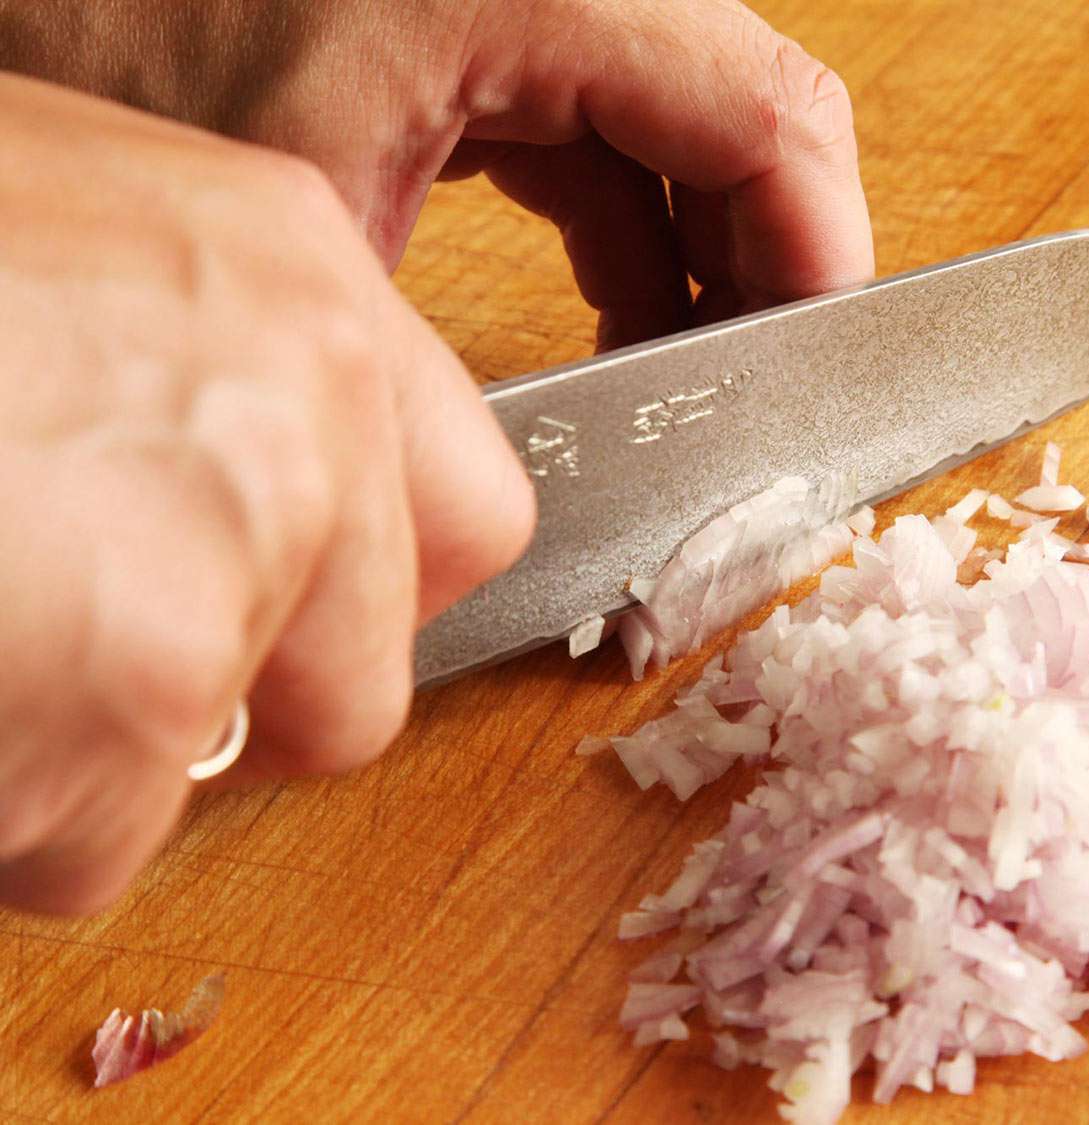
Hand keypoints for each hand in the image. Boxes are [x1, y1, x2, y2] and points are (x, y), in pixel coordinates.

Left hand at [0, 0, 875, 350]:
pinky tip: (619, 316)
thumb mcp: (316, 235)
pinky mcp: (493, 20)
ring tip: (677, 379)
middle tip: (745, 402)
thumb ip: (466, 361)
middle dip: (761, 269)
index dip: (819, 255)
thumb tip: (560, 485)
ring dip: (698, 257)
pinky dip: (628, 223)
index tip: (813, 373)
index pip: (770, 115)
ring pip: (684, 127)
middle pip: (746, 118)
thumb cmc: (110, 42)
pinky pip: (610, 122)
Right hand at [0, 75, 533, 913]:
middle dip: (235, 716)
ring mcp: (234, 562)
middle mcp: (311, 413)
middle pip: (358, 681)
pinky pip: (85, 842)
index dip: (379, 593)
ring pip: (199, 771)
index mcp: (300, 282)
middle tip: (94, 676)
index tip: (306, 628)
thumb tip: (236, 470)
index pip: (470, 512)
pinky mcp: (138, 696)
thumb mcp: (63, 233)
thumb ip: (198, 359)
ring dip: (74, 760)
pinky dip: (7, 811)